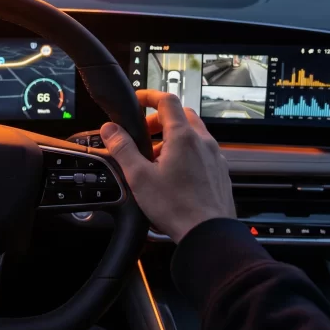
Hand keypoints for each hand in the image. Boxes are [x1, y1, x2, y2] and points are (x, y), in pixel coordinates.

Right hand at [100, 90, 234, 241]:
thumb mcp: (139, 177)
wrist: (209, 233)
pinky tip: (175, 173)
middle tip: (145, 133)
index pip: (167, 100)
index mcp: (183, 136)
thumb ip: (123, 148)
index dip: (150, 96)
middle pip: (182, 114)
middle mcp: (203, 141)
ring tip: (157, 158)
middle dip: (160, 119)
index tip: (138, 100)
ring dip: (173, 136)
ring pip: (194, 133)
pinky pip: (202, 150)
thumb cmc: (175, 206)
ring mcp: (215, 156)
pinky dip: (187, 151)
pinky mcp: (220, 171)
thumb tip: (109, 128)